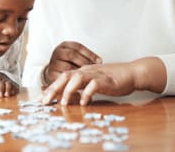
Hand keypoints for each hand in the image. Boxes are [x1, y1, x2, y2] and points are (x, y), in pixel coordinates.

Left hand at [0, 72, 18, 97]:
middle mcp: (1, 79)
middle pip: (1, 83)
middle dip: (0, 89)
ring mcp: (8, 81)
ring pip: (9, 84)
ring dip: (8, 90)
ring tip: (6, 95)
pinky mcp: (13, 85)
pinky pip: (15, 87)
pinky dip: (14, 91)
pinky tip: (12, 94)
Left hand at [41, 57, 166, 105]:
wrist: (132, 72)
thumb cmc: (113, 79)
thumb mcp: (94, 82)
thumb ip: (82, 88)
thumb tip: (69, 98)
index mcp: (83, 71)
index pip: (63, 77)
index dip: (52, 87)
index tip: (42, 98)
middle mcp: (87, 71)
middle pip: (66, 76)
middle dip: (54, 88)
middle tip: (45, 101)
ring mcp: (97, 74)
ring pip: (78, 78)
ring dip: (69, 90)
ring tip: (64, 103)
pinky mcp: (107, 80)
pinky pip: (94, 85)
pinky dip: (87, 93)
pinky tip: (84, 102)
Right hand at [43, 41, 101, 84]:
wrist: (54, 72)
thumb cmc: (69, 64)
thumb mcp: (75, 56)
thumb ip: (85, 57)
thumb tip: (100, 62)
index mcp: (64, 45)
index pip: (78, 46)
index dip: (90, 54)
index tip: (100, 61)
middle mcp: (57, 52)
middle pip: (72, 55)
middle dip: (85, 62)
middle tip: (94, 70)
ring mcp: (53, 63)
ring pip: (68, 67)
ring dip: (80, 72)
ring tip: (89, 77)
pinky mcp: (51, 75)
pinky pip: (64, 78)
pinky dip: (73, 81)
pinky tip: (82, 84)